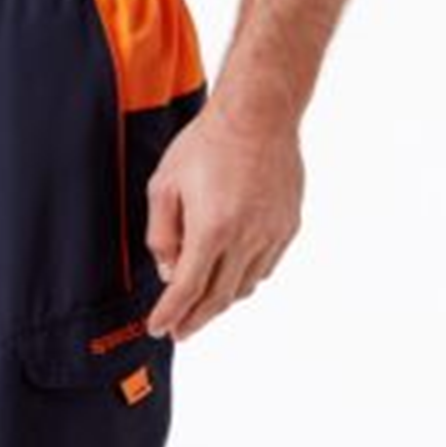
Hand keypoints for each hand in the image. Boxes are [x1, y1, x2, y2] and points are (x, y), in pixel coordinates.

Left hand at [145, 101, 303, 340]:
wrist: (258, 115)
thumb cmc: (207, 144)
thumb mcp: (164, 186)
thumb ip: (162, 234)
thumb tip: (168, 272)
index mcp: (212, 228)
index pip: (186, 289)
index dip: (170, 314)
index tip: (158, 328)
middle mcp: (246, 237)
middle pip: (218, 297)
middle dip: (195, 320)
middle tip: (179, 332)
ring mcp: (271, 234)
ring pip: (244, 287)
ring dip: (220, 303)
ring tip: (200, 309)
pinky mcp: (288, 226)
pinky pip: (264, 268)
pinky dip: (244, 281)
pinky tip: (230, 279)